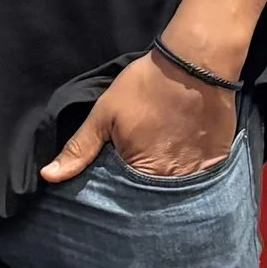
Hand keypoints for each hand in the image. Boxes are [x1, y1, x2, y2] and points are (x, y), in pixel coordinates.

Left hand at [41, 52, 234, 184]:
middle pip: (154, 203)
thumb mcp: (104, 114)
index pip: (125, 204)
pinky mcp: (217, 163)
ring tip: (161, 172)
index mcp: (142, 173)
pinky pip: (202, 182)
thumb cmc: (145, 86)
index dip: (119, 199)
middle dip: (144, 200)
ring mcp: (198, 174)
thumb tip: (49, 176)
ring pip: (179, 196)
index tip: (115, 190)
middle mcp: (172, 182)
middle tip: (139, 177)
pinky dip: (192, 178)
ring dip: (168, 191)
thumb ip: (80, 148)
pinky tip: (184, 163)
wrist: (195, 64)